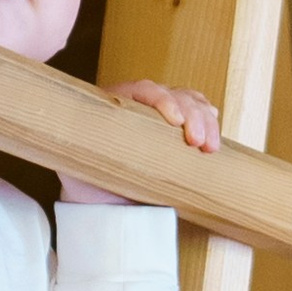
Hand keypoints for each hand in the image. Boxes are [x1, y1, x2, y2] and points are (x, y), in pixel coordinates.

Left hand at [58, 75, 222, 205]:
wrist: (99, 201)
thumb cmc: (87, 183)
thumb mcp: (77, 168)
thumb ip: (82, 156)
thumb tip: (85, 148)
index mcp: (112, 104)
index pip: (141, 89)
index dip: (162, 100)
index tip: (176, 121)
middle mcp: (138, 103)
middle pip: (172, 94)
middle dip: (192, 114)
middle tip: (199, 142)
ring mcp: (158, 113)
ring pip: (189, 101)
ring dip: (205, 119)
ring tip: (210, 146)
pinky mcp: (174, 129)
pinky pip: (196, 111)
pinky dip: (208, 117)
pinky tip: (214, 127)